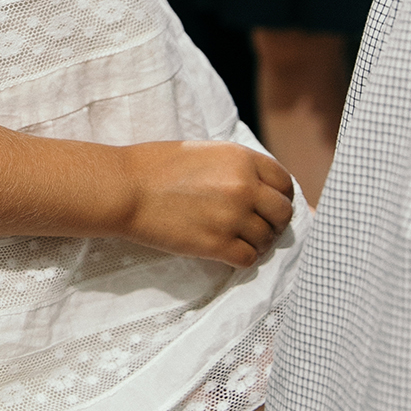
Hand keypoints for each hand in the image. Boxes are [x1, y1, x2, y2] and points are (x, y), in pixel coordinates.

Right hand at [120, 140, 295, 268]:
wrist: (126, 188)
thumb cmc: (156, 166)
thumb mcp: (205, 152)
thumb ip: (236, 167)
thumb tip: (259, 187)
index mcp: (242, 159)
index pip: (285, 182)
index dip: (281, 196)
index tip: (271, 204)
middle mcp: (244, 187)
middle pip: (283, 213)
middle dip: (274, 221)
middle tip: (259, 226)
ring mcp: (232, 217)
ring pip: (267, 239)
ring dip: (257, 242)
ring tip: (238, 239)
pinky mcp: (216, 245)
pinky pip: (248, 259)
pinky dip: (242, 258)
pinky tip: (227, 252)